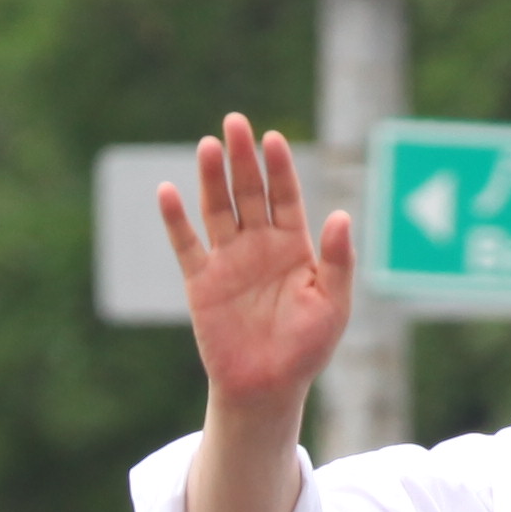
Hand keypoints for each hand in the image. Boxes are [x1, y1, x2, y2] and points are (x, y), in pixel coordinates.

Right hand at [161, 117, 353, 417]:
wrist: (267, 389)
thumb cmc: (306, 350)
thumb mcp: (333, 305)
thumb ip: (339, 261)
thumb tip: (343, 215)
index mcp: (292, 246)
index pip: (285, 196)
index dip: (279, 168)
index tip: (273, 139)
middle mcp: (258, 246)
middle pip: (248, 192)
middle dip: (242, 158)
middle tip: (235, 122)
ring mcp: (228, 261)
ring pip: (217, 209)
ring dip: (211, 178)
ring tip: (208, 145)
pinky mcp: (201, 283)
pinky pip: (186, 245)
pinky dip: (175, 220)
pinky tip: (167, 192)